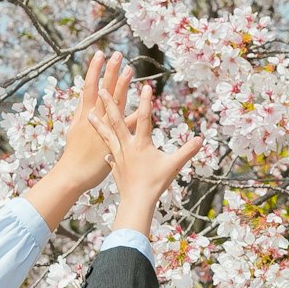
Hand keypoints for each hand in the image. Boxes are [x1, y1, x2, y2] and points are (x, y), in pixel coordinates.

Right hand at [23, 52, 134, 228]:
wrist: (73, 174)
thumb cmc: (73, 154)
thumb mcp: (74, 129)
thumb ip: (81, 112)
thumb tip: (85, 99)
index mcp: (84, 113)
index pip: (89, 86)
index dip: (94, 70)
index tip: (100, 54)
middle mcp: (94, 117)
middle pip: (102, 90)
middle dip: (109, 71)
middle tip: (117, 54)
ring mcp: (103, 128)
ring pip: (114, 103)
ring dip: (121, 86)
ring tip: (129, 69)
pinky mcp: (112, 140)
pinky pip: (127, 126)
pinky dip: (135, 114)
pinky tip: (145, 104)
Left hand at [87, 82, 203, 234]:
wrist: (136, 201)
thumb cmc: (156, 183)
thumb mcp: (174, 165)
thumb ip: (187, 151)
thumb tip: (200, 140)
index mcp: (141, 143)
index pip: (144, 118)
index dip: (146, 101)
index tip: (146, 86)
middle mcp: (126, 146)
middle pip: (117, 121)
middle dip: (110, 104)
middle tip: (102, 90)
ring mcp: (118, 156)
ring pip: (106, 135)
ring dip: (98, 123)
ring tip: (88, 113)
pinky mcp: (114, 166)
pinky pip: (108, 154)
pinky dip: (105, 149)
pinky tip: (104, 149)